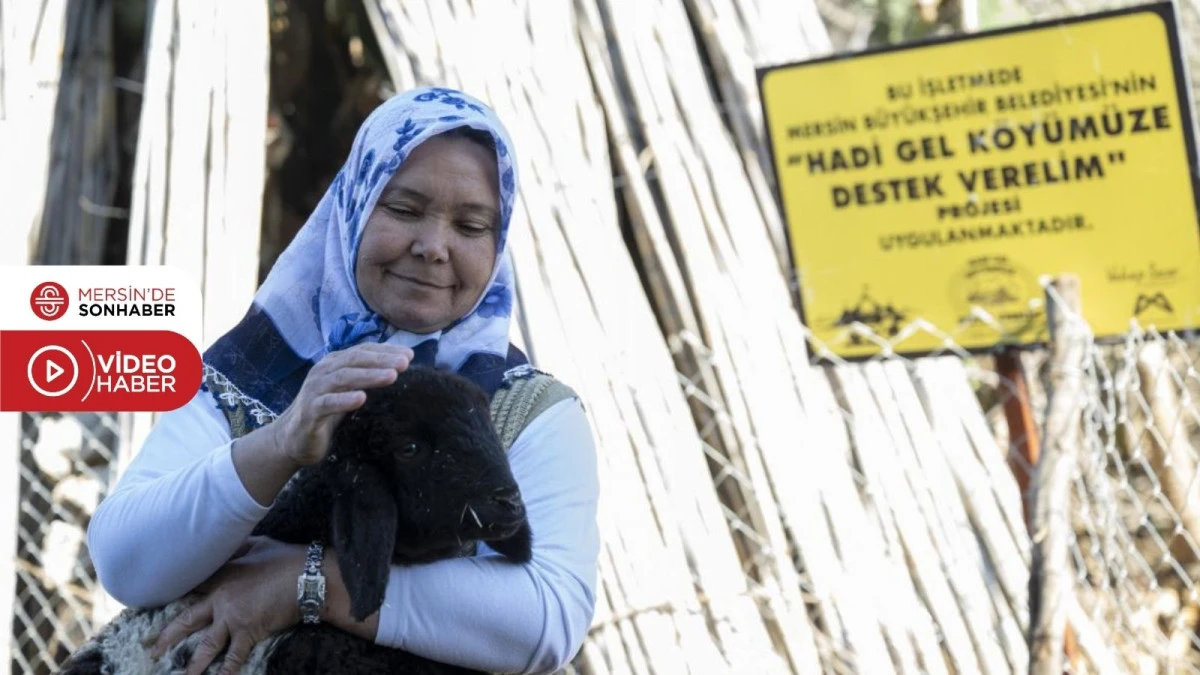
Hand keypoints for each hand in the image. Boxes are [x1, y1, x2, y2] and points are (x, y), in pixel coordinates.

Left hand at [149, 537, 304, 674]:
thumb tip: (230, 542)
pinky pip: (234, 656)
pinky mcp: (249, 631)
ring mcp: (233, 617)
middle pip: (187, 619)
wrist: (307, 576)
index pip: (192, 585)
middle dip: (167, 636)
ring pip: (205, 645)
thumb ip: (239, 547)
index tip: (160, 600)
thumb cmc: (286, 557)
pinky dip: (225, 671)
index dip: (175, 593)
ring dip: (191, 663)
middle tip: (151, 648)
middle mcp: (221, 598)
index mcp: (222, 575)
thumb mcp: (259, 543)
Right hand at [273, 343, 412, 466]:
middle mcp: (324, 371)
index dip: (386, 351)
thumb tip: (400, 369)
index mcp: (335, 363)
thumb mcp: (348, 390)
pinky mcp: (310, 410)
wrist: (295, 437)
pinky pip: (328, 403)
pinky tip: (361, 399)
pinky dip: (344, 400)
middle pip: (356, 360)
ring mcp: (315, 389)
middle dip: (382, 360)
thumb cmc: (328, 411)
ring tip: (391, 377)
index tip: (410, 355)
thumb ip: (367, 378)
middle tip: (405, 363)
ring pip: (344, 378)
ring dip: (369, 376)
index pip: (363, 351)